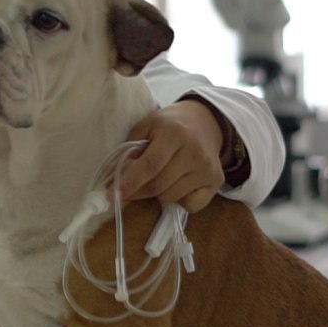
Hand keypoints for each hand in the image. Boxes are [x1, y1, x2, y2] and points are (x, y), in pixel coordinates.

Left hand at [115, 99, 225, 213]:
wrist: (206, 121)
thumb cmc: (170, 125)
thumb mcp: (146, 126)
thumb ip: (128, 150)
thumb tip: (111, 177)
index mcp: (174, 133)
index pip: (150, 164)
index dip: (130, 182)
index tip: (112, 194)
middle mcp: (194, 152)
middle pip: (158, 186)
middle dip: (137, 192)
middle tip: (127, 190)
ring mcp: (208, 168)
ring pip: (171, 197)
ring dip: (157, 194)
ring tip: (159, 177)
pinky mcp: (216, 181)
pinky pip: (191, 205)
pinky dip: (179, 201)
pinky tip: (178, 184)